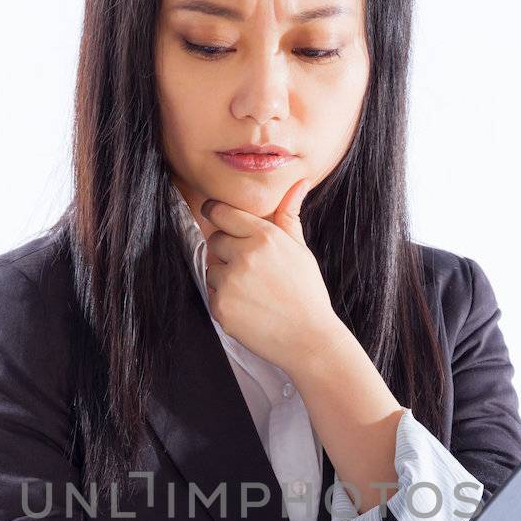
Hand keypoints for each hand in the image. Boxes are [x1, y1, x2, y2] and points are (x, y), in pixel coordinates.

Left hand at [199, 178, 339, 373]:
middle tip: (251, 268)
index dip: (217, 213)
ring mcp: (230, 282)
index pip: (222, 212)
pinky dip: (226, 300)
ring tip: (253, 291)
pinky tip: (249, 308)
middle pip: (214, 239)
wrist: (308, 338)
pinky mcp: (220, 306)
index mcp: (264, 236)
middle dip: (226, 250)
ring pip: (212, 268)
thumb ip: (289, 215)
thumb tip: (298, 182)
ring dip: (225, 276)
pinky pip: (212, 293)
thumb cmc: (306, 293)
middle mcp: (244, 255)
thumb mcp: (301, 250)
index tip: (216, 216)